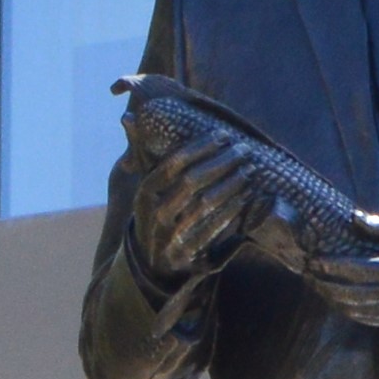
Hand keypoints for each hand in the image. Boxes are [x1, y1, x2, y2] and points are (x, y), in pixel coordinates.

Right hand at [124, 132, 272, 272]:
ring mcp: (170, 234)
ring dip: (231, 184)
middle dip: (221, 162)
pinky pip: (214, 227)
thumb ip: (141, 153)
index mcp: (144, 193)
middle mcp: (155, 213)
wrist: (150, 261)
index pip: (172, 164)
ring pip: (205, 204)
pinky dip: (232, 209)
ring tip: (250, 169)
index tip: (223, 135)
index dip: (199, 147)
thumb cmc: (154, 212)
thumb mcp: (146, 187)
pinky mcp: (187, 252)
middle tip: (244, 149)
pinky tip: (247, 195)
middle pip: (191, 182)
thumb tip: (128, 117)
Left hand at [296, 215, 378, 334]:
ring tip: (316, 286)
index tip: (313, 260)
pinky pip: (366, 319)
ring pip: (355, 310)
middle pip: (350, 295)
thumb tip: (353, 218)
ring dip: (331, 300)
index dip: (330, 266)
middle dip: (324, 285)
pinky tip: (336, 299)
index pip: (356, 270)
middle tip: (307, 274)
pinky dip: (347, 310)